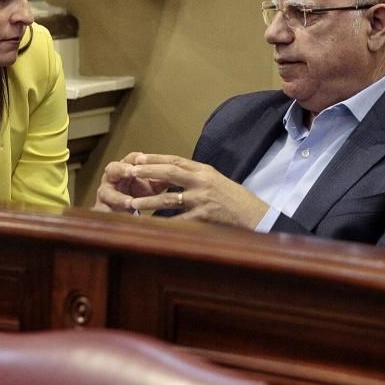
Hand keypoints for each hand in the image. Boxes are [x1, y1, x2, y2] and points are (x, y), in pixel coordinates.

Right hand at [93, 152, 169, 211]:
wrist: (124, 213)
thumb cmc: (141, 195)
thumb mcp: (153, 186)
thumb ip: (164, 178)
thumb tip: (183, 172)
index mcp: (125, 169)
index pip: (129, 158)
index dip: (135, 157)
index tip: (142, 157)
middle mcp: (112, 179)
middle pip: (112, 169)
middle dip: (121, 170)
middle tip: (131, 172)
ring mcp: (105, 194)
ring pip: (106, 193)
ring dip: (118, 197)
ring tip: (129, 203)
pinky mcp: (101, 210)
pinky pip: (102, 211)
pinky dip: (110, 214)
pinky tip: (119, 218)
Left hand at [127, 154, 268, 228]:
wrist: (256, 218)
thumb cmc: (236, 201)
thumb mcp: (217, 182)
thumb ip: (197, 179)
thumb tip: (175, 176)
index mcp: (205, 171)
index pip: (176, 160)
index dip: (155, 159)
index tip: (138, 158)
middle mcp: (202, 182)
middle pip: (169, 173)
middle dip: (147, 172)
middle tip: (129, 171)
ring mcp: (202, 200)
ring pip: (168, 198)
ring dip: (148, 201)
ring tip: (132, 202)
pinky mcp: (203, 218)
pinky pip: (177, 221)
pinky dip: (163, 224)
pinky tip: (150, 226)